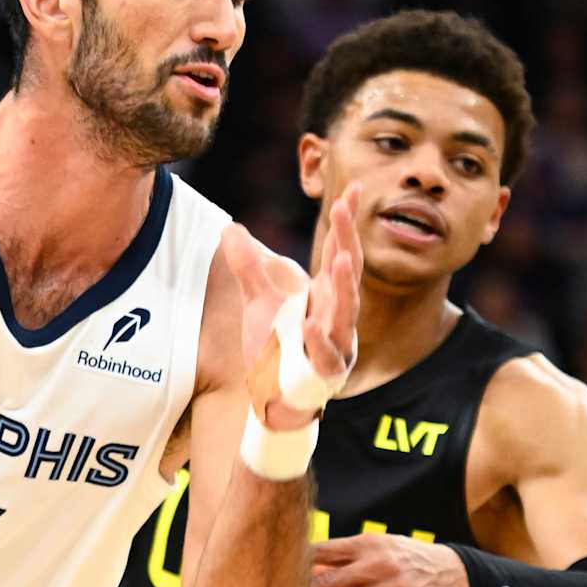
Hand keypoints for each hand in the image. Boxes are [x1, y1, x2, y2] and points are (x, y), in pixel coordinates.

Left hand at [220, 183, 361, 427]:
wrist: (273, 399)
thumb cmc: (275, 349)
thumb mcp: (258, 301)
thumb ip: (248, 266)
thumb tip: (230, 227)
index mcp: (326, 295)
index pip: (341, 250)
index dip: (347, 221)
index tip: (356, 188)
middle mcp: (337, 314)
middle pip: (348, 272)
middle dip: (347, 241)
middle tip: (343, 209)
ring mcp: (336, 343)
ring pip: (345, 312)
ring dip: (346, 286)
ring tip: (341, 258)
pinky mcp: (326, 372)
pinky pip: (327, 355)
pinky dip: (319, 340)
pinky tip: (310, 323)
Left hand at [292, 533, 470, 586]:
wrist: (457, 573)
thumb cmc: (403, 562)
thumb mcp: (375, 552)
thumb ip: (340, 559)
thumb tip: (301, 564)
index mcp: (365, 547)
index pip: (324, 552)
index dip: (297, 562)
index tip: (269, 572)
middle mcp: (377, 565)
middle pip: (333, 579)